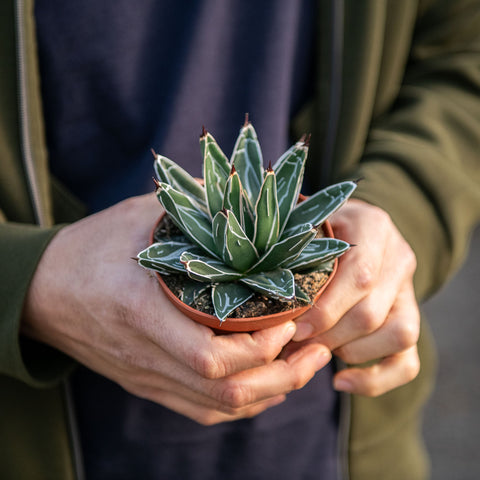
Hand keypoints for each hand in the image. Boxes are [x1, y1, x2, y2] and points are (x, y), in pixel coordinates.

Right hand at [22, 194, 330, 423]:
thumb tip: (248, 194)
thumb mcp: (138, 220)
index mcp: (140, 312)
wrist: (44, 291)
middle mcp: (146, 356)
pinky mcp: (148, 384)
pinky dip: (244, 401)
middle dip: (284, 375)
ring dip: (271, 390)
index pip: (212, 355)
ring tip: (304, 363)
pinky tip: (269, 381)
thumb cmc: (92, 249)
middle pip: (225, 391)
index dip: (263, 345)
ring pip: (220, 406)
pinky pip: (202, 409)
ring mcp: (147, 377)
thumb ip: (192, 210)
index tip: (293, 317)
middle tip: (317, 348)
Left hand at [292, 199, 420, 395]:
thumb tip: (269, 310)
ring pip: (397, 336)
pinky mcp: (409, 320)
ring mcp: (408, 292)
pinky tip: (341, 382)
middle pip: (372, 313)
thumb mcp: (306, 230)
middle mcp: (398, 259)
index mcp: (374, 227)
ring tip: (315, 351)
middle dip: (328, 336)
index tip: (294, 327)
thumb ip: (295, 257)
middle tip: (294, 344)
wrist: (350, 230)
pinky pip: (407, 362)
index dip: (326, 309)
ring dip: (349, 353)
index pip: (360, 277)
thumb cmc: (318, 232)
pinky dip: (375, 380)